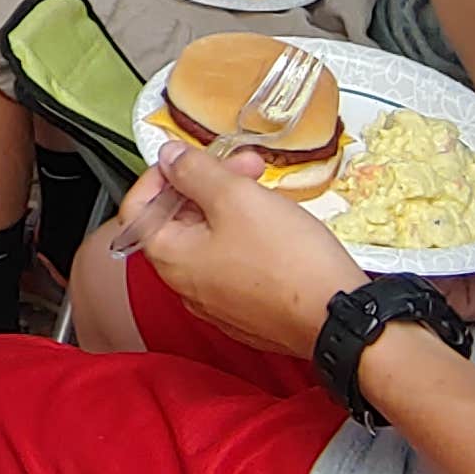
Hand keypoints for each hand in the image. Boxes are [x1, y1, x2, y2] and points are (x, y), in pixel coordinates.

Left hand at [133, 139, 367, 357]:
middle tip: (242, 165)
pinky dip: (246, 234)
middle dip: (207, 183)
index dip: (159, 175)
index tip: (186, 158)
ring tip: (265, 188)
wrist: (337, 315)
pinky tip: (274, 222)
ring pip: (210, 239)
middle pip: (178, 220)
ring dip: (230, 205)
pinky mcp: (247, 308)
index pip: (138, 208)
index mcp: (171, 257)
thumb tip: (170, 158)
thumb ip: (195, 172)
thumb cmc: (288, 262)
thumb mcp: (236, 197)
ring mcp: (217, 300)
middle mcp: (186, 284)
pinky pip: (234, 261)